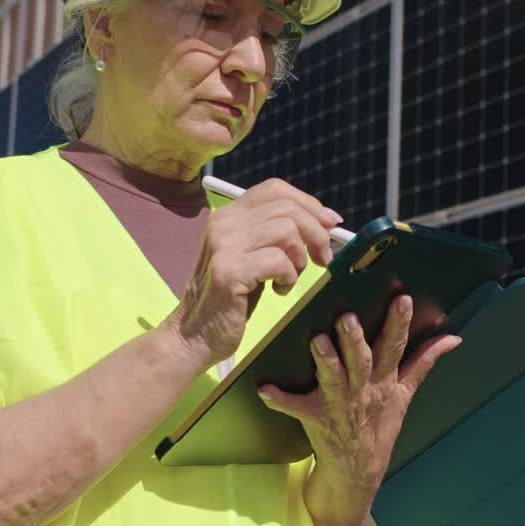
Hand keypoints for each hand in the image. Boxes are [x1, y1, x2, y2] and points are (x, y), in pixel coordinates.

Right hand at [165, 178, 341, 368]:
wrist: (195, 336)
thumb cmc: (231, 300)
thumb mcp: (252, 257)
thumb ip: (275, 235)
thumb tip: (324, 220)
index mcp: (227, 215)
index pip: (275, 190)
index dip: (309, 203)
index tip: (330, 224)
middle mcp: (222, 223)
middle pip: (286, 208)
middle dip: (316, 233)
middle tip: (323, 259)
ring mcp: (223, 245)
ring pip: (286, 231)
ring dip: (300, 258)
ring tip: (290, 278)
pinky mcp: (228, 270)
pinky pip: (278, 260)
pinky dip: (289, 276)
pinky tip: (279, 290)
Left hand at [258, 295, 461, 497]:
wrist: (358, 469)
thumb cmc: (380, 425)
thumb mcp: (406, 394)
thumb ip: (424, 362)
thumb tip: (452, 338)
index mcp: (384, 381)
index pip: (395, 348)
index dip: (399, 324)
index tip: (402, 299)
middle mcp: (362, 390)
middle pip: (361, 361)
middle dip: (355, 341)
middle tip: (347, 319)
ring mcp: (338, 404)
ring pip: (332, 379)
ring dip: (325, 361)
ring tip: (317, 341)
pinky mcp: (315, 418)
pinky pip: (294, 407)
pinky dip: (279, 399)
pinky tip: (264, 389)